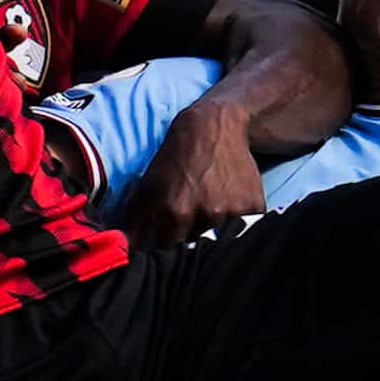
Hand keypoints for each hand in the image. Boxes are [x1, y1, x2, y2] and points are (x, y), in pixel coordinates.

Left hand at [116, 92, 267, 249]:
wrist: (214, 127)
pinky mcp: (254, 206)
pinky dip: (237, 226)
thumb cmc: (176, 159)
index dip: (169, 252)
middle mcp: (207, 213)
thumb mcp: (148, 186)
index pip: (171, 253)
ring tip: (210, 215)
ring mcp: (233, 210)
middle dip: (193, 244)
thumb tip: (125, 252)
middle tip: (191, 227)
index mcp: (176, 212)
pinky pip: (245, 231)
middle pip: (198, 250)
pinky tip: (228, 208)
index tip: (169, 245)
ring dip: (215, 236)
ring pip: (222, 242)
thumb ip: (134, 223)